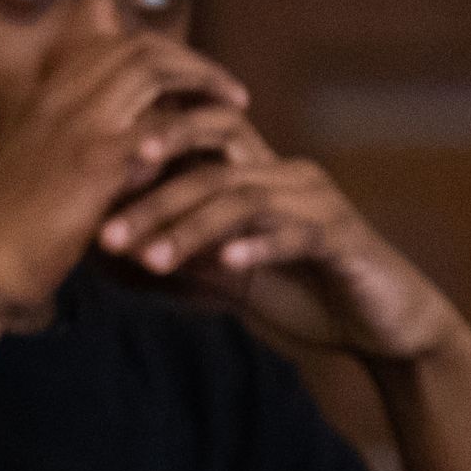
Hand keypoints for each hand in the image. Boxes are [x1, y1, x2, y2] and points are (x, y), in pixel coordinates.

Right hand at [0, 34, 249, 331]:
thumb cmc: (4, 233)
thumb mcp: (33, 173)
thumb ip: (73, 149)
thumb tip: (133, 149)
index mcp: (41, 96)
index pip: (111, 44)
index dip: (160, 55)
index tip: (190, 81)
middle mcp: (57, 97)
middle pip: (140, 46)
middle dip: (192, 61)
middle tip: (226, 90)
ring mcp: (75, 123)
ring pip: (154, 70)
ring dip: (202, 83)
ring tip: (236, 109)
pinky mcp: (94, 163)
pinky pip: (161, 126)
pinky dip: (196, 132)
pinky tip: (218, 154)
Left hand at [93, 111, 464, 363]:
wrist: (384, 327)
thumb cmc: (304, 294)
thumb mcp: (229, 272)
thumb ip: (183, 250)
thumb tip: (111, 246)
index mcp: (256, 173)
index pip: (191, 143)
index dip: (140, 161)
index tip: (86, 191)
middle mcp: (285, 174)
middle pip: (207, 164)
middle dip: (151, 198)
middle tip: (105, 232)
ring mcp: (317, 201)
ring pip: (242, 198)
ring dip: (191, 229)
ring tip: (150, 260)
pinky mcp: (344, 236)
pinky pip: (295, 233)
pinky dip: (257, 245)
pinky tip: (224, 264)